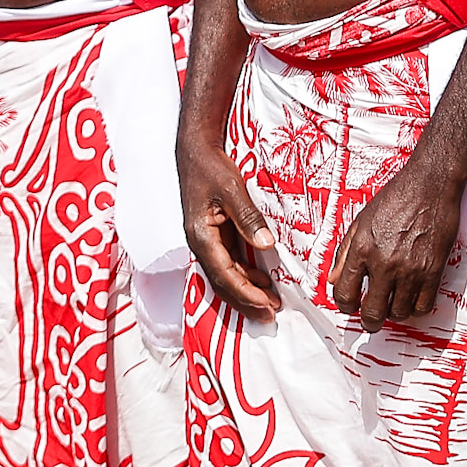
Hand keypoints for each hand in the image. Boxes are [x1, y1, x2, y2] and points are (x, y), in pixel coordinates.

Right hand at [178, 132, 278, 318]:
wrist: (195, 151)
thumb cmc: (211, 167)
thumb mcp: (231, 189)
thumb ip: (248, 218)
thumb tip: (268, 246)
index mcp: (201, 235)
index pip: (224, 275)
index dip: (246, 293)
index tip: (268, 305)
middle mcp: (200, 243)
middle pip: (221, 283)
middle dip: (245, 301)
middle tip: (270, 315)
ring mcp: (206, 240)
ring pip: (224, 276)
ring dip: (246, 291)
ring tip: (270, 302)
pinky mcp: (213, 234)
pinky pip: (227, 263)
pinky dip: (243, 276)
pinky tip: (261, 280)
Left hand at [328, 161, 462, 331]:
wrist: (429, 186)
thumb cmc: (393, 199)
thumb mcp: (359, 222)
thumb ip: (344, 253)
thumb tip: (333, 280)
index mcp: (361, 249)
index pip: (345, 294)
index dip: (345, 306)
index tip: (350, 306)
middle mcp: (384, 263)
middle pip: (373, 312)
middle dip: (368, 321)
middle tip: (370, 319)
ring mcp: (411, 269)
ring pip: (399, 313)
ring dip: (393, 313)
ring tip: (391, 304)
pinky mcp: (433, 271)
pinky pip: (424, 306)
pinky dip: (416, 309)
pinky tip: (411, 299)